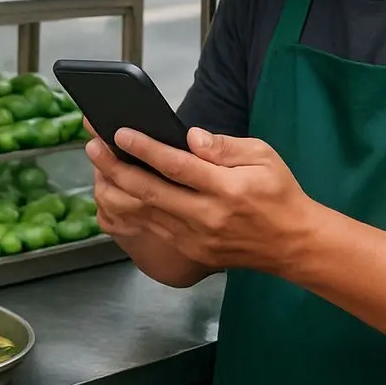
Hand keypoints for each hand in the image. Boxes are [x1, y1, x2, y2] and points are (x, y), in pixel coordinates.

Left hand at [84, 123, 319, 273]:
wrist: (292, 244)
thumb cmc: (279, 193)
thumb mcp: (263, 155)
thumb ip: (225, 146)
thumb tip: (191, 136)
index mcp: (227, 189)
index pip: (177, 166)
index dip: (145, 148)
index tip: (119, 132)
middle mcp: (207, 217)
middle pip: (149, 192)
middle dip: (115, 167)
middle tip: (93, 145)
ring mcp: (196, 238)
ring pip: (143, 214)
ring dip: (115, 189)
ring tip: (98, 166)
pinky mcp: (191, 252)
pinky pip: (151, 230)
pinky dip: (129, 211)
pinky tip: (116, 193)